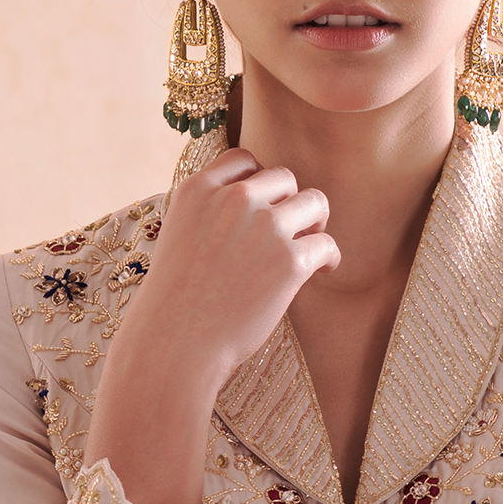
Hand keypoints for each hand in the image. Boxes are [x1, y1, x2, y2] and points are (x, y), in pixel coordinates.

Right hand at [118, 149, 339, 392]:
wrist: (175, 343)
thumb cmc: (174, 303)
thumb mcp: (177, 238)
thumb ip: (208, 215)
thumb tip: (253, 209)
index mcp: (197, 190)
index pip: (243, 160)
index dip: (260, 180)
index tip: (265, 203)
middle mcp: (233, 199)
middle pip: (284, 178)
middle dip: (291, 202)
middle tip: (292, 229)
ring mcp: (264, 227)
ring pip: (314, 202)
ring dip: (316, 222)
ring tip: (311, 245)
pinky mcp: (290, 261)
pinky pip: (326, 244)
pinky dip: (328, 257)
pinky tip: (322, 270)